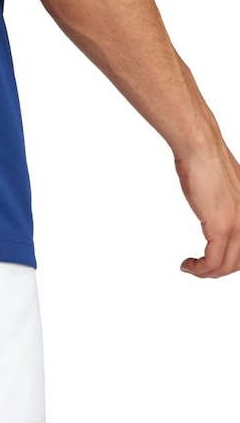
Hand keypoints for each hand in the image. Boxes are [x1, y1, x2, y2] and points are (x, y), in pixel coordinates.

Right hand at [175, 141, 239, 277]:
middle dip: (216, 271)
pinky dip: (199, 268)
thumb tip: (219, 212)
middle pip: (238, 262)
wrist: (200, 149)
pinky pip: (213, 260)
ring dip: (205, 273)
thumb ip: (230, 205)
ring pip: (227, 265)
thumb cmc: (207, 163)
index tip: (209, 261)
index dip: (229, 262)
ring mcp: (239, 224)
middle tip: (198, 267)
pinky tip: (187, 264)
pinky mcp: (222, 226)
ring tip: (191, 267)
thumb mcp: (227, 189)